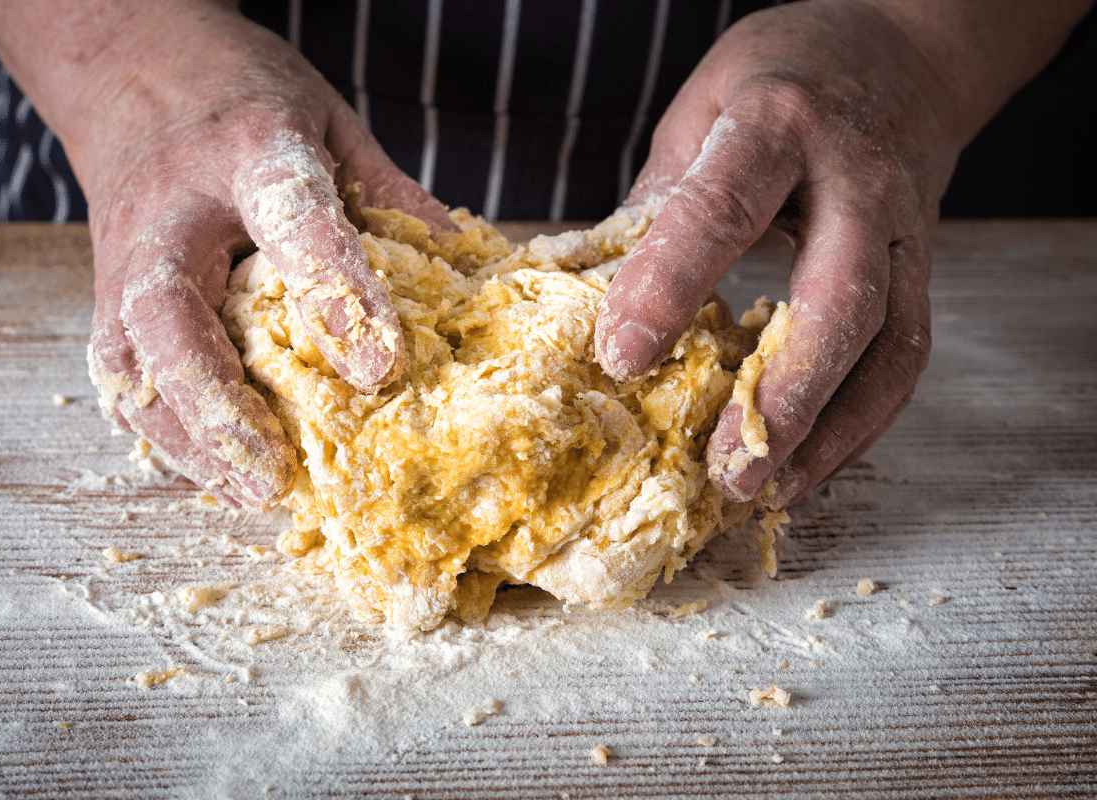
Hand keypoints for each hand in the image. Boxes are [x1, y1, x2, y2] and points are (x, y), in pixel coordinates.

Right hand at [55, 5, 452, 508]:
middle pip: (171, 314)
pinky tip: (209, 470)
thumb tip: (468, 275)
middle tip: (274, 473)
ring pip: (131, 361)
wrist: (127, 68)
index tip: (381, 369)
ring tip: (250, 493)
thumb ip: (391, 199)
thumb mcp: (331, 125)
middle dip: (218, 402)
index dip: (335, 294)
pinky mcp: (105, 295)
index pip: (292, 220)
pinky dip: (161, 430)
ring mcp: (123, 257)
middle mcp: (170, 211)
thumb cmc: (241, 98)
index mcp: (247, 148)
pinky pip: (121, 376)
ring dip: (187, 437)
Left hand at [596, 1, 970, 507]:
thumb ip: (656, 206)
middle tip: (724, 468)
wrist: (898, 55)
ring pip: (888, 343)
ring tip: (765, 488)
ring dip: (829, 430)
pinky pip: (903, 358)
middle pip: (838, 296)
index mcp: (776, 126)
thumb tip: (593, 304)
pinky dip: (858, 421)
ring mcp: (903, 230)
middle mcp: (855, 180)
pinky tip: (806, 462)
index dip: (670, 285)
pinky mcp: (923, 270)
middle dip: (782, 392)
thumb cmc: (780, 83)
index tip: (621, 358)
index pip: (721, 210)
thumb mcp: (699, 116)